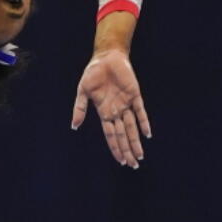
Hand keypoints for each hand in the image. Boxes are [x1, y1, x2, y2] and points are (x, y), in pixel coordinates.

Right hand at [71, 49, 151, 166]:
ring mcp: (126, 104)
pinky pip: (140, 111)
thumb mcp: (83, 91)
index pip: (111, 135)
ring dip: (135, 141)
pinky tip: (147, 134)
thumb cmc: (93, 73)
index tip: (121, 161)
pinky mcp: (135, 94)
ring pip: (132, 127)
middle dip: (128, 150)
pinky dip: (143, 122)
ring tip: (139, 155)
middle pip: (123, 135)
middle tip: (133, 165)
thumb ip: (80, 108)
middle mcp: (116, 111)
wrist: (106, 56)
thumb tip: (74, 126)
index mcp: (104, 112)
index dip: (116, 148)